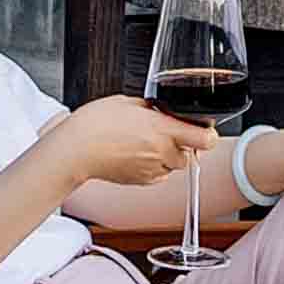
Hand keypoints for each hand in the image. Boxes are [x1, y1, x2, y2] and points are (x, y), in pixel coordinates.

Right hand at [44, 96, 208, 189]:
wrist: (75, 150)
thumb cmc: (94, 124)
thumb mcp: (127, 102)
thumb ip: (150, 108)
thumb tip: (159, 110)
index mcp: (161, 129)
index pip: (205, 139)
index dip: (208, 134)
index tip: (204, 129)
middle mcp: (160, 152)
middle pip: (190, 154)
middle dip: (183, 144)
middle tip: (164, 133)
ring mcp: (151, 169)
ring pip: (174, 166)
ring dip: (168, 156)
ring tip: (145, 144)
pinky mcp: (140, 181)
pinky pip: (158, 175)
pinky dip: (154, 167)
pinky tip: (136, 155)